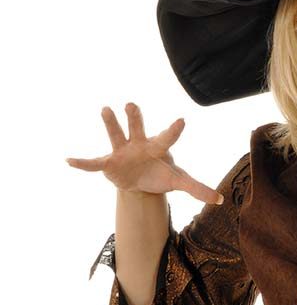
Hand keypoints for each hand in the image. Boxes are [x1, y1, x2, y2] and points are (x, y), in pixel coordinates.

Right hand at [66, 102, 223, 204]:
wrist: (141, 182)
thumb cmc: (162, 175)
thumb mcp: (179, 182)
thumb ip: (198, 188)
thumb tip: (220, 200)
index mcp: (158, 147)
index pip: (169, 137)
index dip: (175, 130)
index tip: (182, 120)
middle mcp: (139, 144)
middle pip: (138, 128)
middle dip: (135, 117)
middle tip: (131, 104)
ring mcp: (122, 151)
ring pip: (116, 135)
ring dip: (111, 124)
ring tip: (105, 109)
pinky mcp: (109, 163)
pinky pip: (94, 163)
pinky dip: (82, 163)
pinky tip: (69, 160)